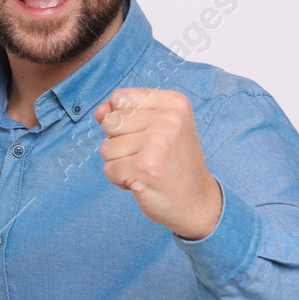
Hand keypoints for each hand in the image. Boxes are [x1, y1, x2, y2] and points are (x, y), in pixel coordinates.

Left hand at [91, 88, 222, 239]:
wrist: (198, 202)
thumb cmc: (173, 163)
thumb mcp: (157, 128)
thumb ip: (125, 113)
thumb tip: (100, 112)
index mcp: (173, 103)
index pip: (120, 97)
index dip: (121, 118)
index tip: (144, 134)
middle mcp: (169, 118)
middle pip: (110, 121)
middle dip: (118, 142)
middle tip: (146, 154)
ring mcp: (157, 142)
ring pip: (106, 147)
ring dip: (119, 163)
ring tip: (145, 168)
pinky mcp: (144, 167)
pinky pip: (109, 169)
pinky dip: (120, 179)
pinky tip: (143, 181)